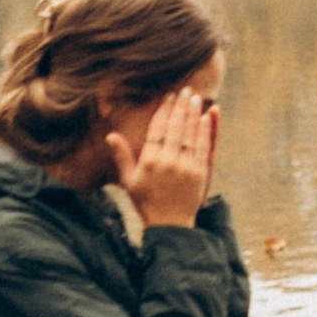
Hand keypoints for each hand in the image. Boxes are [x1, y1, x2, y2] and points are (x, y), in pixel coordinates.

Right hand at [110, 88, 216, 227]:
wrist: (169, 225)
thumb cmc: (146, 202)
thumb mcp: (128, 180)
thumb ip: (121, 156)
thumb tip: (110, 135)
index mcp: (149, 161)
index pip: (157, 129)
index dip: (163, 111)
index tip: (167, 97)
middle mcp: (167, 162)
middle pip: (175, 128)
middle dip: (179, 107)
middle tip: (184, 91)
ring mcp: (185, 167)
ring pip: (190, 134)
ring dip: (192, 114)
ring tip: (194, 98)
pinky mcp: (199, 173)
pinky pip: (203, 147)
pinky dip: (204, 131)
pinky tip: (205, 117)